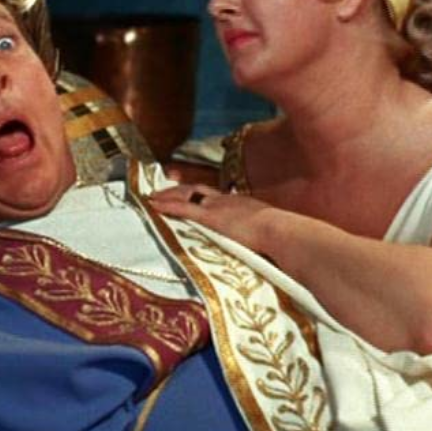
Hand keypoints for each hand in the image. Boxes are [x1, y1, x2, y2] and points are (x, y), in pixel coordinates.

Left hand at [148, 184, 276, 253]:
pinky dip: (167, 206)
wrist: (279, 231)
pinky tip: (154, 206)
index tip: (186, 193)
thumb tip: (260, 241)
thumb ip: (258, 231)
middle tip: (161, 192)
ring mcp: (216, 206)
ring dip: (167, 196)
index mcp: (238, 201)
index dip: (196, 192)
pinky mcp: (210, 217)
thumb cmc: (278, 234)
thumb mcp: (266, 227)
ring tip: (152, 199)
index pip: (212, 194)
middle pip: (195, 190)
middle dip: (177, 190)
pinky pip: (183, 209)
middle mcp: (225, 199)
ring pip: (185, 196)